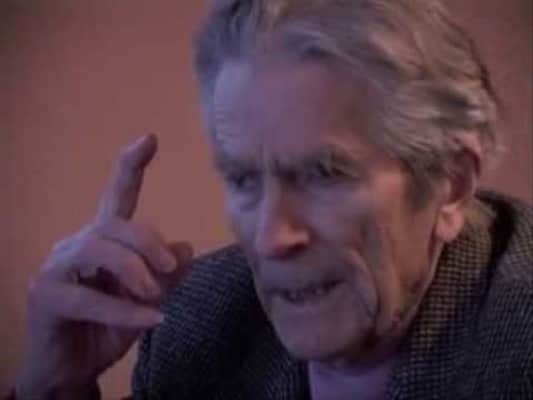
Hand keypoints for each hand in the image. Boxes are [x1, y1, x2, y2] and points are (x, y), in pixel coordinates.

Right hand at [16, 134, 192, 398]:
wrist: (73, 369)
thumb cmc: (109, 328)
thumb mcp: (148, 300)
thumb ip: (167, 274)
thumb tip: (186, 247)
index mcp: (104, 240)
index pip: (117, 197)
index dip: (131, 167)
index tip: (150, 138)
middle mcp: (77, 245)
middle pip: (115, 224)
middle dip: (149, 242)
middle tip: (171, 267)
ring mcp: (56, 267)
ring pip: (98, 248)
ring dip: (135, 270)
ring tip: (155, 293)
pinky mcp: (45, 296)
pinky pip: (90, 297)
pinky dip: (126, 310)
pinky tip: (153, 320)